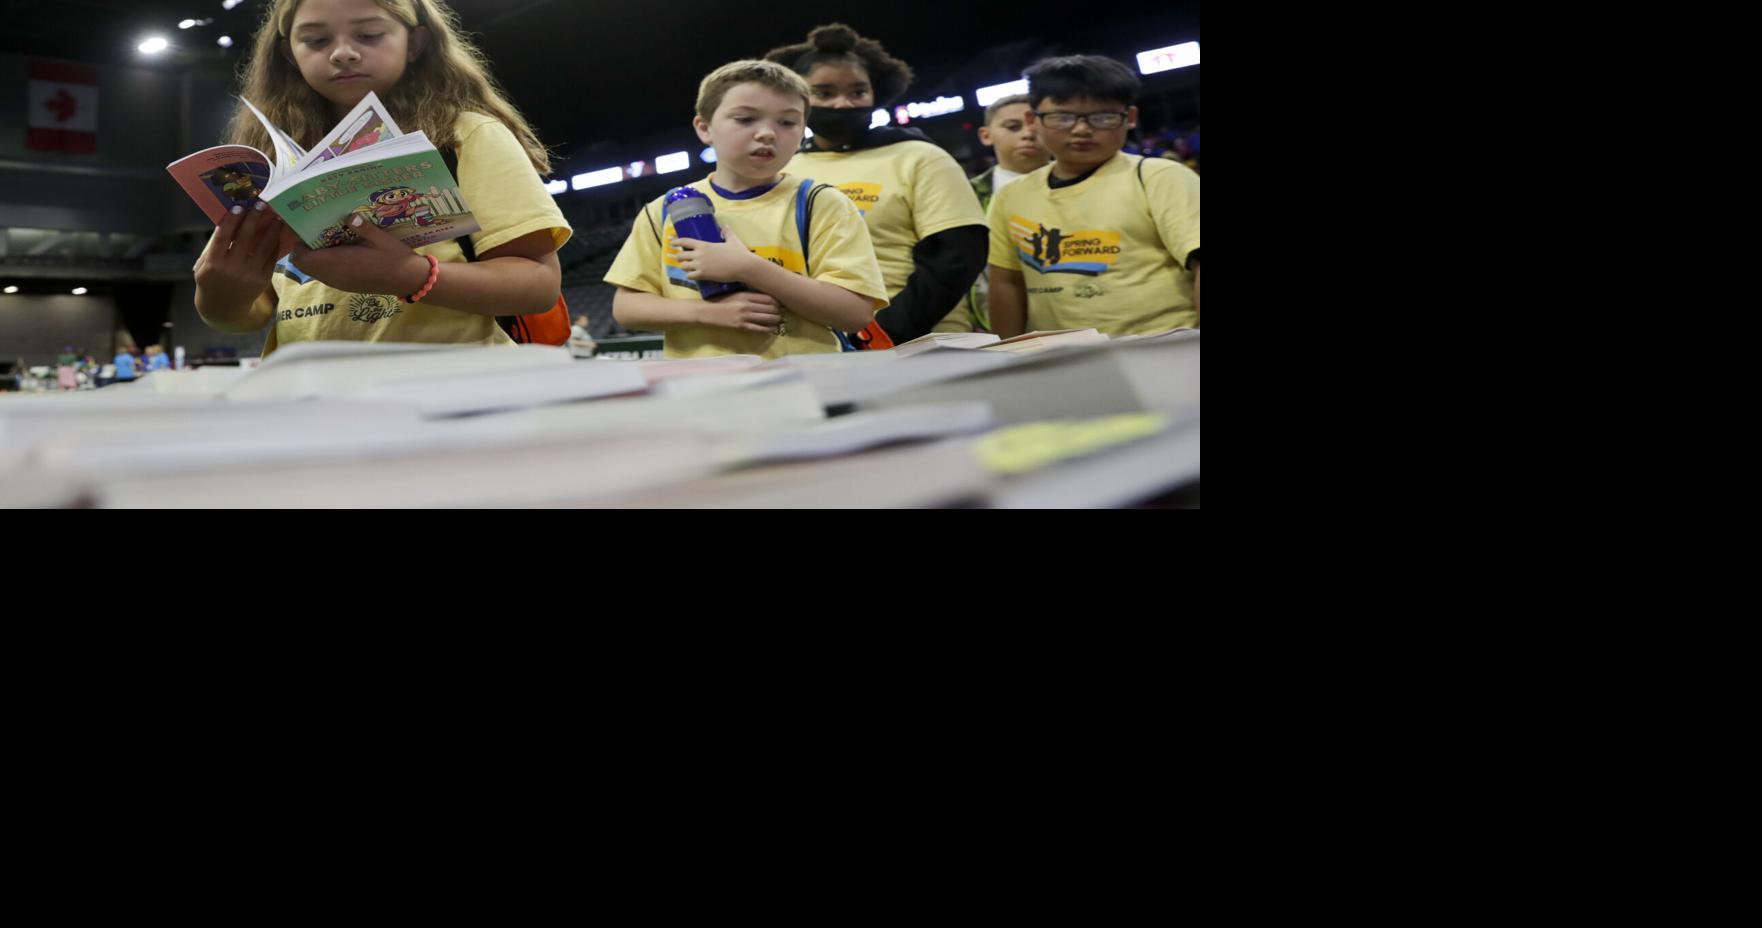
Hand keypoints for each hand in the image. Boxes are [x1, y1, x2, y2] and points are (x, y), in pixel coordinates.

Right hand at [193, 201, 299, 307]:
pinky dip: (274, 244)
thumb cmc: (211, 279)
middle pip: (245, 238)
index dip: (231, 220)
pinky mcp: (262, 280)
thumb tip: (231, 219)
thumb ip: (215, 245)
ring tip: (276, 216)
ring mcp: (249, 274)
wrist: (223, 308)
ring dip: (271, 230)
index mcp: (213, 263)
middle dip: (254, 219)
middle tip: (261, 204)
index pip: (223, 236)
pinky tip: (278, 234)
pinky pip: (270, 258)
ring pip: (263, 247)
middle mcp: (231, 268)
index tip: (239, 206)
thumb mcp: (204, 264)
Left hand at [289, 214, 431, 295]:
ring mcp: (340, 283)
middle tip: (316, 234)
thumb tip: (349, 216)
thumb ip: (363, 227)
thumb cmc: (396, 259)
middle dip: (305, 250)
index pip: (302, 258)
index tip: (307, 231)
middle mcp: (335, 276)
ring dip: (315, 258)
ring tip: (328, 241)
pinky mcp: (346, 286)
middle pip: (304, 265)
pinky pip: (325, 276)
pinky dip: (325, 265)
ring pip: (314, 272)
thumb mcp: (382, 238)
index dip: (298, 245)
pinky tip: (340, 253)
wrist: (410, 282)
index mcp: (339, 263)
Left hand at [671, 229, 763, 284]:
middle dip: (679, 257)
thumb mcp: (733, 240)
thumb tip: (726, 226)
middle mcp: (699, 254)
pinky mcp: (704, 275)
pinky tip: (692, 275)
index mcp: (704, 245)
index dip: (676, 241)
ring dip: (684, 267)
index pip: (685, 241)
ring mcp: (700, 265)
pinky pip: (690, 276)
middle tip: (679, 258)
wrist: (743, 266)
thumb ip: (727, 233)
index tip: (671, 242)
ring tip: (687, 267)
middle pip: (681, 255)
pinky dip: (690, 276)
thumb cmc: (739, 253)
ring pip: (684, 266)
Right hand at [697, 291, 782, 334]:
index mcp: (746, 295)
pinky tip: (773, 329)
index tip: (781, 303)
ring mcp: (744, 316)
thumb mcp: (736, 294)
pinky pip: (758, 328)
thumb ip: (750, 295)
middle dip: (779, 311)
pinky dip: (768, 329)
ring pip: (767, 318)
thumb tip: (766, 297)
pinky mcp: (741, 326)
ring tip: (779, 321)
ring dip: (776, 320)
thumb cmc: (722, 301)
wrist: (708, 311)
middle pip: (770, 308)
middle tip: (782, 313)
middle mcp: (747, 305)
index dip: (778, 302)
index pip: (768, 298)